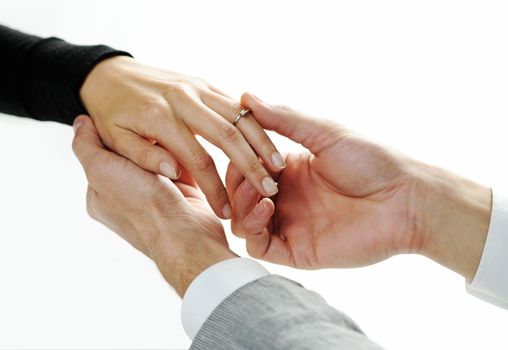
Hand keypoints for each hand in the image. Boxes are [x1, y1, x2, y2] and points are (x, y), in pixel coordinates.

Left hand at [72, 115, 235, 296]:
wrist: (187, 235)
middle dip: (142, 142)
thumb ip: (86, 147)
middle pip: (132, 154)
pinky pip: (181, 167)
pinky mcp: (182, 194)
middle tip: (151, 126)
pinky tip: (187, 146)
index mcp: (101, 195)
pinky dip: (184, 157)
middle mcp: (127, 196)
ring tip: (171, 135)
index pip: (102, 153)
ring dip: (165, 149)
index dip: (112, 134)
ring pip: (158, 159)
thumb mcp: (102, 171)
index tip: (122, 117)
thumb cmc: (143, 206)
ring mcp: (155, 196)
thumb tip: (80, 122)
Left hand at [80, 56, 283, 218]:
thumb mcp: (114, 142)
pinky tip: (265, 142)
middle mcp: (182, 99)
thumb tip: (175, 170)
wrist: (109, 76)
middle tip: (270, 188)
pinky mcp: (205, 84)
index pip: (197, 159)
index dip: (214, 188)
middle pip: (227, 134)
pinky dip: (254, 123)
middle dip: (251, 164)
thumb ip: (142, 157)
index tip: (226, 212)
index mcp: (159, 117)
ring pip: (239, 116)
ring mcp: (196, 88)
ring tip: (277, 167)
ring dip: (261, 142)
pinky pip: (236, 104)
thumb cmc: (111, 116)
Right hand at [227, 93, 490, 279]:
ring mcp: (289, 224)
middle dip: (236, 184)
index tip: (239, 149)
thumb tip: (246, 98)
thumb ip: (284, 120)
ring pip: (243, 222)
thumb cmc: (371, 162)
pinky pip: (259, 246)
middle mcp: (286, 197)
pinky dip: (252, 229)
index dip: (237, 160)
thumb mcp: (324, 133)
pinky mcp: (296, 250)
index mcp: (290, 170)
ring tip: (258, 192)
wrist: (404, 200)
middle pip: (240, 196)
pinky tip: (266, 208)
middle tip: (247, 175)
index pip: (246, 167)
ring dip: (241, 206)